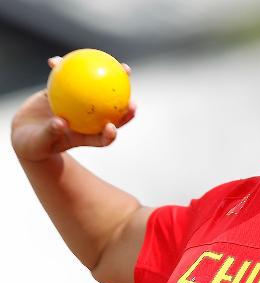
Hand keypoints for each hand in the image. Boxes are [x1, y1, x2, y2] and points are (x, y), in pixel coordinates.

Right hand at [11, 57, 135, 161]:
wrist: (27, 135)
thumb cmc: (35, 145)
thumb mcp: (41, 142)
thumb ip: (51, 133)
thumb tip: (61, 123)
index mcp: (86, 136)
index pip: (104, 136)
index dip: (112, 133)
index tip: (112, 127)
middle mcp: (88, 120)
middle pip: (111, 112)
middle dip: (125, 101)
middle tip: (132, 93)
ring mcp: (79, 106)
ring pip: (97, 92)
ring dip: (110, 79)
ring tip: (118, 64)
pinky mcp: (65, 94)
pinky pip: (68, 80)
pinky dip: (63, 69)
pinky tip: (56, 60)